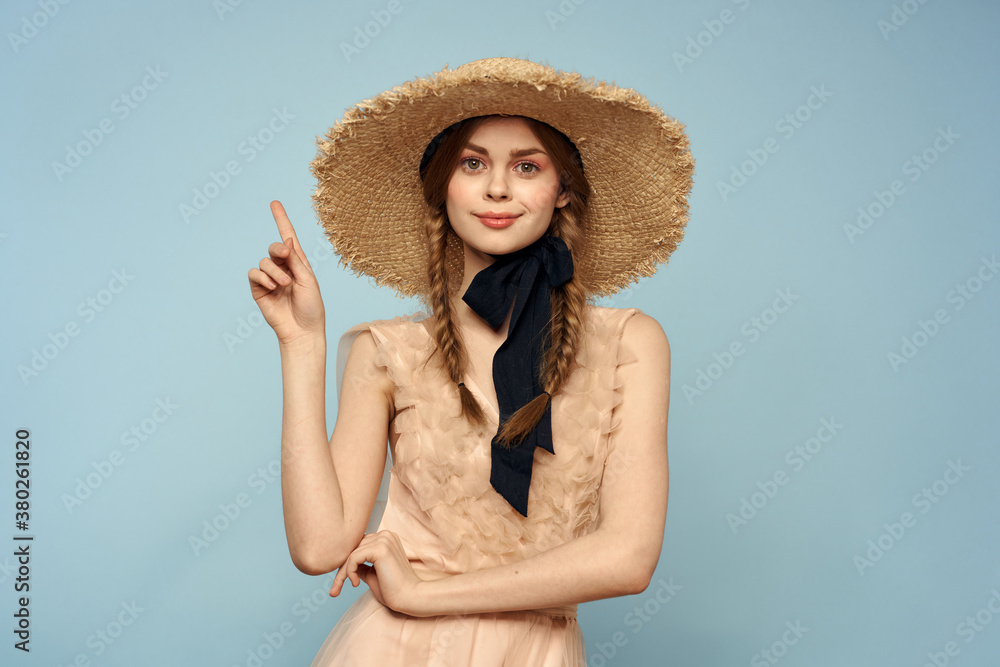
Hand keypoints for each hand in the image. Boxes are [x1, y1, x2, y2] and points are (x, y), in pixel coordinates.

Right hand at [248, 201, 325, 345]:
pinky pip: (254, 274)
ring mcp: (270, 279)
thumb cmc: (311, 307)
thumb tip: (287, 239)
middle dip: (278, 249)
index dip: (281, 219)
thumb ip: (296, 260)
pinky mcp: (259, 290)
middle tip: (285, 255)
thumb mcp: (308, 280)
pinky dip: (263, 278)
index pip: (288, 238)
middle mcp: (284, 268)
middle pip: (274, 247)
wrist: (302, 330)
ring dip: (274, 271)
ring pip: (264, 262)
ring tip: (284, 285)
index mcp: (299, 263)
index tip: (274, 203)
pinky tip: (272, 287)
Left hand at [329, 531, 425, 615]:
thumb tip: (346, 564)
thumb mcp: (372, 575)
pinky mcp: (380, 549)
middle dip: (340, 569)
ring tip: (340, 589)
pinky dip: (348, 572)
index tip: (338, 584)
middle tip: (334, 590)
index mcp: (386, 539)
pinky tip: (356, 584)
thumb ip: (361, 566)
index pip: (358, 546)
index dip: (346, 563)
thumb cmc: (394, 590)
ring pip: (350, 553)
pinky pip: (353, 557)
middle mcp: (385, 535)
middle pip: (352, 548)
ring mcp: (384, 540)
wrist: (411, 597)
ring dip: (342, 573)